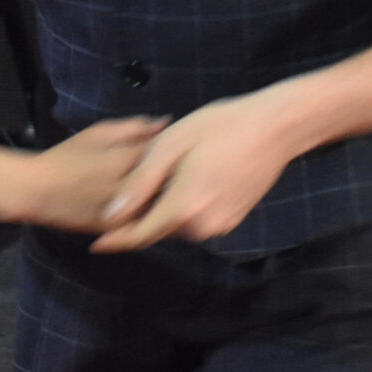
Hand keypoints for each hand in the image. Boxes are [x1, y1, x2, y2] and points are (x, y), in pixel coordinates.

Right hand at [18, 116, 170, 230]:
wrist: (37, 192)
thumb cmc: (66, 157)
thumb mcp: (100, 132)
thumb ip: (134, 127)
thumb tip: (166, 122)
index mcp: (127, 160)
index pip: (171, 154)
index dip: (180, 149)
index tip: (183, 145)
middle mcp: (130, 189)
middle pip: (172, 183)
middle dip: (181, 174)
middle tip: (185, 166)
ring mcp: (125, 213)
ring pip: (164, 207)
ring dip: (172, 196)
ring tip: (175, 185)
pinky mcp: (118, 231)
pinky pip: (148, 224)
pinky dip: (158, 214)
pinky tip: (159, 204)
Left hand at [90, 89, 312, 251]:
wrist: (275, 127)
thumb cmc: (219, 127)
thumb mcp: (170, 145)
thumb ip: (139, 183)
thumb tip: (111, 216)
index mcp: (183, 208)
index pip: (140, 235)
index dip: (117, 240)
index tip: (96, 245)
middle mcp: (202, 226)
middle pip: (160, 228)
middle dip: (146, 213)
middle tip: (142, 183)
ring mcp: (221, 224)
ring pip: (180, 223)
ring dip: (168, 207)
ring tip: (172, 172)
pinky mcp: (234, 219)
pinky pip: (199, 218)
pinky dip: (188, 205)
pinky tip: (196, 174)